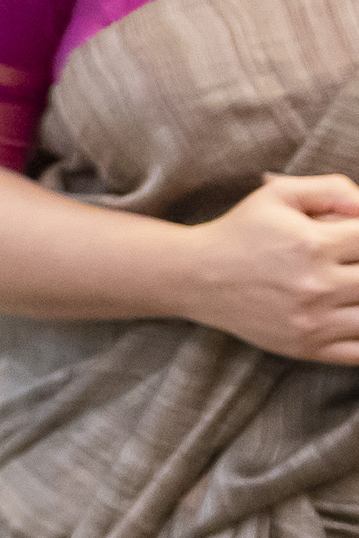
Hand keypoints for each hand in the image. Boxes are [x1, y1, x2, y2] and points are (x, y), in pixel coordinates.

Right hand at [180, 172, 358, 362]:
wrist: (194, 276)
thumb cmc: (240, 232)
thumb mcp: (279, 194)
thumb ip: (332, 189)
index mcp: (313, 244)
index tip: (351, 239)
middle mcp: (316, 285)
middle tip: (349, 264)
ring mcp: (312, 321)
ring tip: (349, 289)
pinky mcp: (306, 347)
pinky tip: (350, 316)